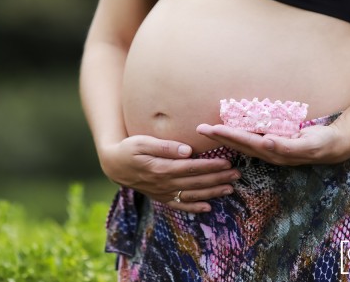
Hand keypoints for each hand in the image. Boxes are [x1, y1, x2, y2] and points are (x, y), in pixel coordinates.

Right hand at [99, 135, 240, 212]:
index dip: (211, 166)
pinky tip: (207, 207)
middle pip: (196, 182)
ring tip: (230, 188)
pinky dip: (194, 207)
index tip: (227, 162)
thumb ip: (165, 146)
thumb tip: (187, 150)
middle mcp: (164, 183)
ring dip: (212, 193)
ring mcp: (163, 193)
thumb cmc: (128, 149)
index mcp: (161, 168)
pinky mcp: (160, 197)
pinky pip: (179, 205)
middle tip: (236, 174)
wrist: (113, 165)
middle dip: (218, 178)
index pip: (192, 167)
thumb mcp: (142, 142)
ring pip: (192, 194)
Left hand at [196, 123, 349, 165]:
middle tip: (200, 128)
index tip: (212, 129)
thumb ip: (286, 146)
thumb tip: (265, 142)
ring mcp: (268, 149)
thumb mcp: (307, 145)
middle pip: (238, 143)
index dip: (228, 135)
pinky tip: (227, 131)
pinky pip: (249, 139)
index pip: (246, 142)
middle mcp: (267, 152)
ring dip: (224, 136)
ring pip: (241, 142)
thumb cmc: (320, 144)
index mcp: (273, 152)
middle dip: (219, 136)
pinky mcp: (271, 143)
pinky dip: (236, 135)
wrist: (332, 147)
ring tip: (208, 130)